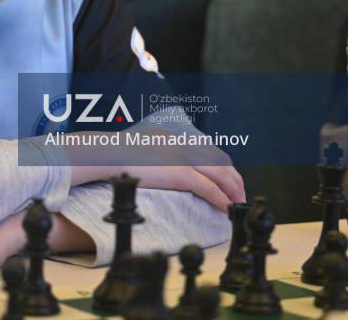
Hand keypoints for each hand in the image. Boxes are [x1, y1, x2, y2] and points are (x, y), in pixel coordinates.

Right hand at [69, 137, 245, 210]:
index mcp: (174, 138)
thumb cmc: (115, 155)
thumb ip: (155, 155)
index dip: (223, 166)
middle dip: (234, 179)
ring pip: (219, 175)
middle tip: (240, 195)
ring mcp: (182, 158)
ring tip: (238, 204)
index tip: (229, 179)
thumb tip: (159, 168)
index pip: (208, 151)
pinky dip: (221, 199)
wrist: (107, 154)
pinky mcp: (179, 173)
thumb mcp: (140, 149)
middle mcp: (183, 144)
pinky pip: (208, 188)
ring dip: (232, 191)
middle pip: (220, 161)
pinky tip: (226, 208)